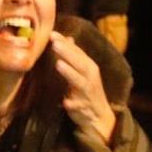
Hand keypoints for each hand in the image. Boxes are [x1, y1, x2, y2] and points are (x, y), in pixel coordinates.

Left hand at [51, 32, 117, 146]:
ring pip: (80, 82)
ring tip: (58, 65)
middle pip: (79, 63)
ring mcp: (88, 93)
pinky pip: (79, 106)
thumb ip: (75, 56)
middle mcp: (90, 78)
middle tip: (54, 44)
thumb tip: (68, 38)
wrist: (99, 116)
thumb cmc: (87, 90)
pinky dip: (73, 103)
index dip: (65, 43)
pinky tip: (65, 102)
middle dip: (68, 53)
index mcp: (89, 67)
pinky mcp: (85, 108)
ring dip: (70, 73)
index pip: (77, 52)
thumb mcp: (83, 71)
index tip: (52, 34)